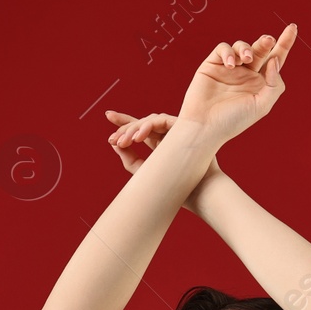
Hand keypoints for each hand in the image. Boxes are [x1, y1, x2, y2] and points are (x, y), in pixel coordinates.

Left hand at [105, 109, 220, 212]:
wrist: (202, 193)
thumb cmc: (179, 189)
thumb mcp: (147, 174)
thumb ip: (131, 160)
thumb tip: (115, 144)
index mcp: (161, 146)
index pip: (140, 132)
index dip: (124, 124)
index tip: (108, 116)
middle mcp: (169, 135)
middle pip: (143, 123)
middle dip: (124, 124)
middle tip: (111, 135)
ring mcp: (177, 130)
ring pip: (150, 120)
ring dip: (133, 128)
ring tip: (121, 141)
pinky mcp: (184, 127)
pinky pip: (162, 120)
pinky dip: (148, 126)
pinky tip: (137, 137)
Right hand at [175, 24, 297, 145]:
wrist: (204, 126)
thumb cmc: (233, 121)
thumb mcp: (262, 105)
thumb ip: (274, 83)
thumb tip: (275, 60)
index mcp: (260, 84)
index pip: (275, 59)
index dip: (285, 43)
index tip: (293, 27)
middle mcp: (246, 74)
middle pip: (261, 49)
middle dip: (266, 42)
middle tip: (268, 40)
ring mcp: (229, 68)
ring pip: (242, 46)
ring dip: (247, 49)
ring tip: (246, 59)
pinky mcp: (212, 64)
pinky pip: (223, 49)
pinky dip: (228, 52)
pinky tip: (231, 64)